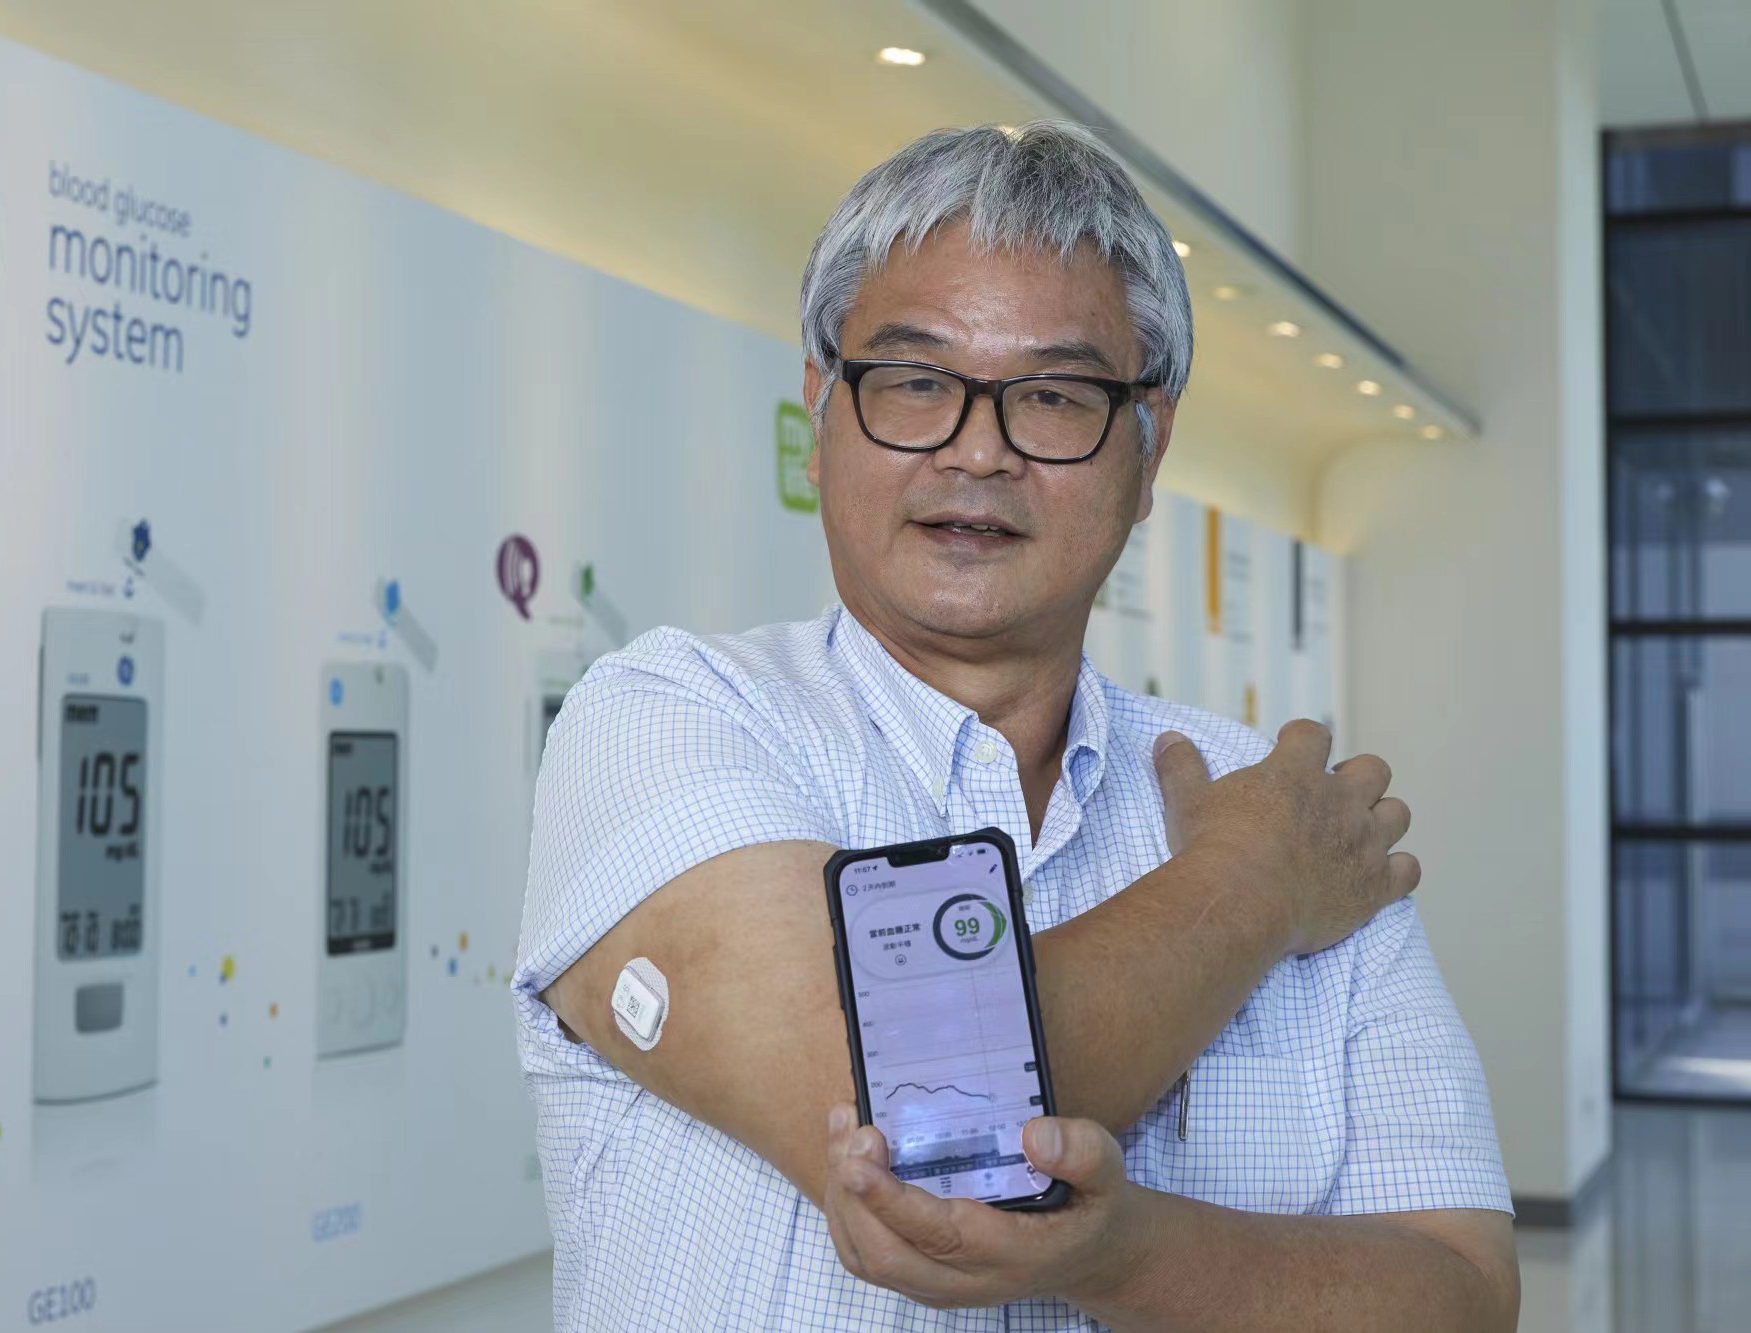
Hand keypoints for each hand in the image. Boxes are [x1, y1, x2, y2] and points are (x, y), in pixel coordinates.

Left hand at [821, 1104, 1149, 1311]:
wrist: (1090, 1252)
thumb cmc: (1091, 1204)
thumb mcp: (1107, 1172)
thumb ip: (1081, 1153)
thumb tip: (1033, 1136)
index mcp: (1010, 1254)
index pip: (938, 1236)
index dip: (891, 1199)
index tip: (859, 1157)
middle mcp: (967, 1280)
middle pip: (886, 1255)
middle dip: (855, 1193)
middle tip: (853, 1129)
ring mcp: (940, 1284)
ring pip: (867, 1258)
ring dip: (842, 1197)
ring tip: (843, 1129)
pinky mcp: (922, 1274)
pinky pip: (866, 1254)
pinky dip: (846, 1207)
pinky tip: (848, 1154)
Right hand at [1153, 719, 1417, 956]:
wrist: (1240, 901)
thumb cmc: (1213, 848)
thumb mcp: (1188, 801)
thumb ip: (1181, 766)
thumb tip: (1167, 739)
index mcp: (1295, 771)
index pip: (1313, 734)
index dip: (1303, 738)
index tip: (1291, 746)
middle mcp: (1339, 800)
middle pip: (1373, 769)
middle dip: (1358, 779)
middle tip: (1331, 798)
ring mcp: (1363, 842)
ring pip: (1398, 814)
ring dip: (1382, 820)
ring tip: (1359, 834)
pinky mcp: (1375, 885)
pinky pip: (1408, 871)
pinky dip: (1398, 872)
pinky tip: (1379, 877)